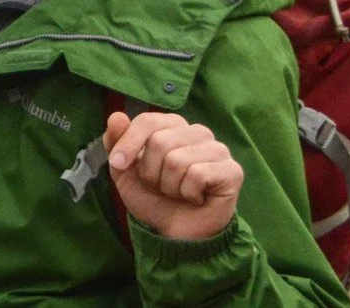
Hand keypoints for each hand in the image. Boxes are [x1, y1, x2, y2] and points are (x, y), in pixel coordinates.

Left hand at [103, 111, 241, 240]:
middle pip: (160, 142)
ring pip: (177, 160)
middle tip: (161, 187)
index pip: (148, 120)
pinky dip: (188, 194)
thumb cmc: (154, 199)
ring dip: (169, 186)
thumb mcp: (124, 171)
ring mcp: (218, 150)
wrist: (176, 233)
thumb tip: (116, 116)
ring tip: (178, 193)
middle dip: (151, 173)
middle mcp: (198, 132)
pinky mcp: (232, 170)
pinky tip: (196, 199)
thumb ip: (116, 142)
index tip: (118, 164)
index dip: (128, 143)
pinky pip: (198, 175)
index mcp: (173, 126)